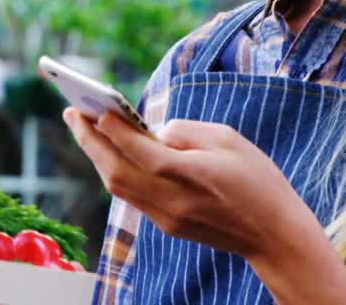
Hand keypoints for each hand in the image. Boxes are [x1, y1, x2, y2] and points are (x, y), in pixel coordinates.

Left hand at [63, 107, 306, 259]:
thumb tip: (152, 131)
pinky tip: (108, 151)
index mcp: (195, 176)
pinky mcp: (167, 225)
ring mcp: (168, 218)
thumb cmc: (257, 179)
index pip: (144, 155)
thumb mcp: (229, 139)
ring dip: (96, 156)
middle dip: (91, 141)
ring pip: (118, 187)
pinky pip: (131, 195)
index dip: (117, 133)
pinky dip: (115, 170)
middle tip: (72, 112)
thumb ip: (187, 131)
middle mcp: (175, 200)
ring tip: (82, 128)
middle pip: (119, 173)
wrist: (273, 234)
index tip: (95, 111)